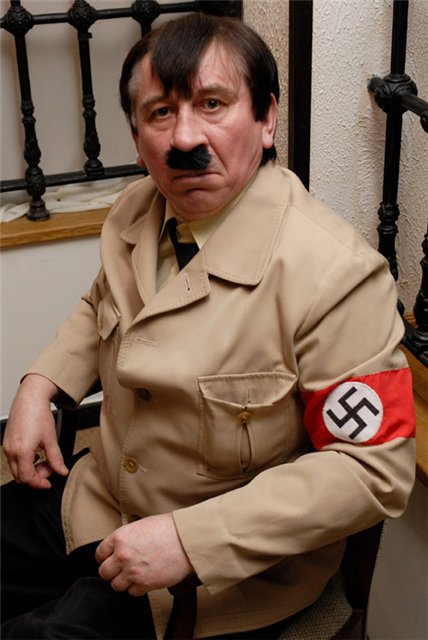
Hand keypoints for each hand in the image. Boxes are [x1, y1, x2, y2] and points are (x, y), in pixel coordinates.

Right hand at [3, 374, 68, 488]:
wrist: (30, 398)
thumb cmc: (38, 414)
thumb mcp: (51, 439)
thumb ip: (56, 458)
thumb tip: (61, 471)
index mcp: (22, 452)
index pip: (28, 478)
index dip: (40, 483)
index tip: (49, 483)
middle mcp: (11, 451)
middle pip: (20, 476)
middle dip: (36, 477)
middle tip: (49, 468)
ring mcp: (7, 447)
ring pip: (16, 468)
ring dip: (30, 469)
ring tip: (45, 458)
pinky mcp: (7, 442)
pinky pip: (14, 459)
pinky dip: (25, 461)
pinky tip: (37, 453)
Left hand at [96, 513, 193, 595]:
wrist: (187, 540)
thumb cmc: (169, 528)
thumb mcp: (142, 525)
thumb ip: (128, 537)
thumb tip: (122, 545)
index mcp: (120, 537)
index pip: (100, 553)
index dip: (104, 557)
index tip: (109, 559)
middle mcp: (123, 555)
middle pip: (104, 572)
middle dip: (111, 571)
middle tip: (119, 569)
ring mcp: (132, 571)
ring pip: (116, 585)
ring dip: (123, 581)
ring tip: (133, 575)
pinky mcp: (144, 584)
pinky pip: (132, 592)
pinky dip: (137, 588)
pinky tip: (144, 579)